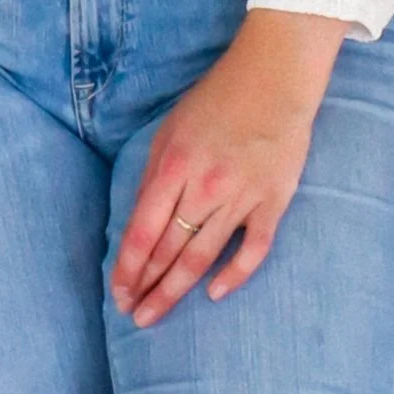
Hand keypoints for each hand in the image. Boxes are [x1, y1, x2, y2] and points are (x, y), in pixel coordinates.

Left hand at [112, 9, 347, 329]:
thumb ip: (154, 176)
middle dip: (146, 287)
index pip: (143, 232)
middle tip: (132, 316)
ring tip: (155, 314)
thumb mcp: (169, 131)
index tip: (117, 294)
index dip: (128, 268)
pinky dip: (234, 275)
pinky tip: (214, 294)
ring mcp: (242, 197)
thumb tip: (139, 223)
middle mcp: (205, 187)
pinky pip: (253, 249)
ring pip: (202, 257)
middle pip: (169, 251)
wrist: (276, 77)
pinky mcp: (273, 201)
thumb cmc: (217, 99)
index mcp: (174, 167)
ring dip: (176, 290)